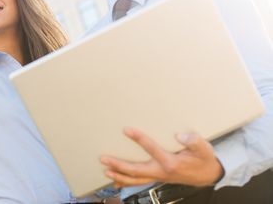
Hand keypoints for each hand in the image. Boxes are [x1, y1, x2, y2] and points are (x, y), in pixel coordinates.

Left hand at [101, 127, 223, 187]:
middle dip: (118, 164)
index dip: (139, 138)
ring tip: (105, 171)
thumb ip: (194, 141)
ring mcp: (158, 176)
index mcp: (170, 162)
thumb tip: (181, 135)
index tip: (126, 129)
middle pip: (135, 170)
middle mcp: (161, 171)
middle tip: (104, 159)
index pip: (151, 148)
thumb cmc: (203, 159)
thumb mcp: (204, 149)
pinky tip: (115, 181)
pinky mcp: (156, 177)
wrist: (207, 175)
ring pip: (135, 179)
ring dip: (119, 175)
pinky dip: (126, 182)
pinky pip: (139, 181)